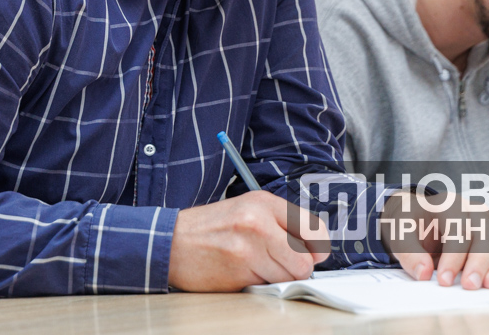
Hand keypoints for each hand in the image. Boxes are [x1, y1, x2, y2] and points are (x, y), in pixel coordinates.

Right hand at [168, 190, 329, 290]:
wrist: (171, 241)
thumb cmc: (211, 228)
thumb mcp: (247, 210)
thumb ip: (281, 224)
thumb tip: (314, 251)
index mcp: (264, 202)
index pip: (313, 228)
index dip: (318, 249)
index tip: (313, 256)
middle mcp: (259, 221)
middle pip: (304, 261)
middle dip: (296, 270)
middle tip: (280, 265)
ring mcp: (248, 247)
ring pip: (287, 277)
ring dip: (276, 278)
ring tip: (255, 266)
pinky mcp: (238, 271)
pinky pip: (266, 286)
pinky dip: (259, 285)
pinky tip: (242, 272)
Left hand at [380, 190, 488, 289]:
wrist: (417, 218)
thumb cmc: (410, 223)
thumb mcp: (399, 232)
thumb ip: (409, 252)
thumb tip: (424, 274)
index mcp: (448, 204)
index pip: (458, 228)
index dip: (453, 256)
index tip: (444, 280)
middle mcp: (471, 212)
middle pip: (484, 234)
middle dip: (478, 262)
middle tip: (469, 285)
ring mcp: (485, 226)